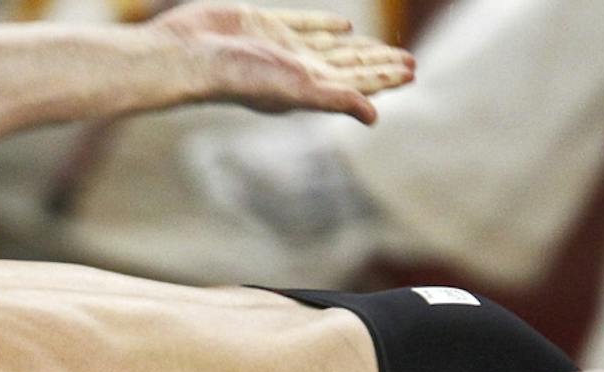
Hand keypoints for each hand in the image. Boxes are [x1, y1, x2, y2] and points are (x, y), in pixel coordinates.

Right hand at [153, 4, 415, 123]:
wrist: (191, 55)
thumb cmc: (239, 77)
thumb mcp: (295, 89)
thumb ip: (337, 99)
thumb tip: (375, 116)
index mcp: (309, 88)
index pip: (358, 83)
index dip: (385, 78)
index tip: (411, 71)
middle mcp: (298, 70)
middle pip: (351, 68)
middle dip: (380, 66)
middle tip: (410, 62)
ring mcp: (282, 47)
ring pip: (332, 48)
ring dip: (359, 49)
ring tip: (384, 48)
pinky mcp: (264, 24)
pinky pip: (304, 24)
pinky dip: (325, 26)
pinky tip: (344, 28)